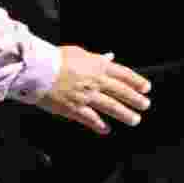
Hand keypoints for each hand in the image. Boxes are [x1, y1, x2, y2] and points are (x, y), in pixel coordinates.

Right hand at [33, 47, 150, 134]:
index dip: (137, 82)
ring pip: (111, 106)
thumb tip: (110, 57)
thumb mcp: (80, 53)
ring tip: (135, 119)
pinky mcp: (73, 109)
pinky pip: (90, 119)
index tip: (146, 88)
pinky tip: (106, 129)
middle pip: (121, 92)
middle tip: (145, 105)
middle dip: (135, 99)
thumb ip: (97, 58)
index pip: (124, 74)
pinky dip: (99, 125)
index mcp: (99, 66)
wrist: (37, 71)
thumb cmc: (56, 59)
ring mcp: (86, 96)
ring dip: (125, 114)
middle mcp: (96, 81)